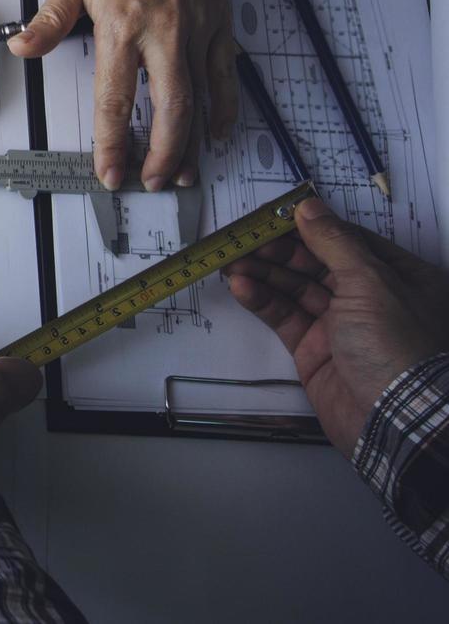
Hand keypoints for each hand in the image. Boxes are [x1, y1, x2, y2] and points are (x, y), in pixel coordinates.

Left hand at [8, 0, 236, 191]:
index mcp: (123, 25)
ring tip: (185, 175)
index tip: (109, 171)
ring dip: (194, 143)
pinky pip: (226, 75)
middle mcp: (164, 33)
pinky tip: (217, 133)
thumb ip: (49, 19)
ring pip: (201, 100)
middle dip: (163, 154)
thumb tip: (21, 48)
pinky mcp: (219, 23)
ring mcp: (197, 29)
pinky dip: (224, 108)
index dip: (113, 142)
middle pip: (170, 109)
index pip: (116, 98)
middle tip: (152, 182)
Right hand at [226, 197, 448, 455]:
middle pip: (315, 262)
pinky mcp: (315, 349)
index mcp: (396, 275)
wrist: (393, 419)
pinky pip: (284, 316)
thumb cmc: (396, 346)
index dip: (307, 225)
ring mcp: (341, 324)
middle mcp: (370, 297)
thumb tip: (309, 207)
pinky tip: (241, 286)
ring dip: (262, 273)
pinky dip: (262, 300)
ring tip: (229, 262)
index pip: (344, 239)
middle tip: (240, 238)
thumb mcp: (369, 282)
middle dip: (277, 250)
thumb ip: (334, 242)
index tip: (271, 216)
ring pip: (294, 288)